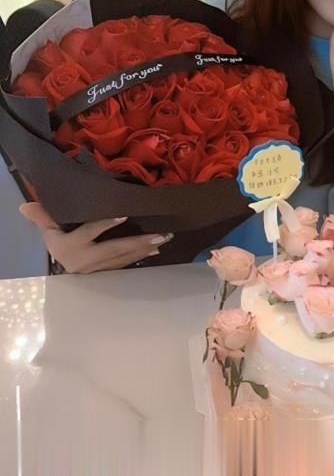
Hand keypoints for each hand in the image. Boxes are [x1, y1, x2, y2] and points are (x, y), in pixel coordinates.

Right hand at [19, 202, 173, 273]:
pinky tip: (155, 250)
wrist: (61, 272)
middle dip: (138, 242)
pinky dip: (141, 256)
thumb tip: (25, 205)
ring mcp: (98, 269)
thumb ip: (42, 217)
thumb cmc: (58, 244)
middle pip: (114, 249)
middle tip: (160, 234)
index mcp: (70, 246)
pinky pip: (126, 265)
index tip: (124, 214)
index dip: (106, 224)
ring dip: (145, 248)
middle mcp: (85, 260)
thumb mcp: (48, 231)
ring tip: (164, 239)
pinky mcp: (107, 273)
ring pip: (124, 258)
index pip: (89, 232)